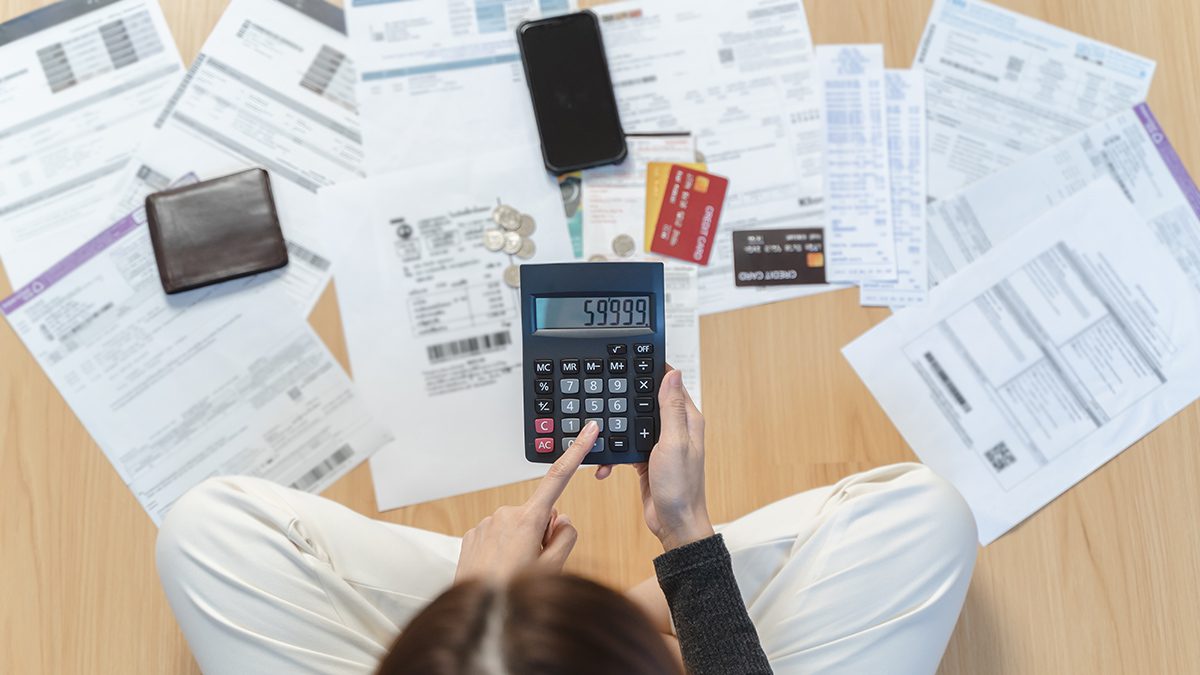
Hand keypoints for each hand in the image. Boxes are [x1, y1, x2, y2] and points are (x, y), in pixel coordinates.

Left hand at [454, 421, 597, 581]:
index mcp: (529, 520)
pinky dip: (502, 549)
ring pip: (517, 527)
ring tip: (513, 570)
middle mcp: (506, 514)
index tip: (588, 430)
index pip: (559, 478)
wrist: (476, 612)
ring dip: (521, 543)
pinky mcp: (473, 533)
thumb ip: (566, 536)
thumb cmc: (514, 592)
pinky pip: (498, 535)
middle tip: (535, 562)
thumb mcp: (554, 567)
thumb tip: (561, 519)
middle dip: (542, 533)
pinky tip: (498, 569)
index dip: (577, 452)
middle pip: (539, 515)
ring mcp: (487, 523)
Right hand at [598, 368, 712, 550]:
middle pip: (646, 401)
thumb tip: (673, 373)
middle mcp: (675, 429)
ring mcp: (660, 445)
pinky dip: (613, 453)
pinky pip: (625, 447)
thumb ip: (671, 409)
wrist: (674, 525)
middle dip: (627, 397)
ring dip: (616, 429)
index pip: (669, 384)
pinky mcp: (646, 459)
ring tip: (599, 429)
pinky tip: (604, 464)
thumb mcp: (674, 443)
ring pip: (632, 424)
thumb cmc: (680, 487)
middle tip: (606, 388)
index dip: (652, 370)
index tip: (632, 357)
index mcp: (687, 420)